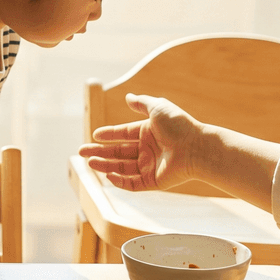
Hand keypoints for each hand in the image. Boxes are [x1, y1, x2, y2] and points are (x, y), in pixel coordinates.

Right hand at [77, 94, 204, 190]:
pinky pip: (132, 183)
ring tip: (90, 163)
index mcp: (148, 133)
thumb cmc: (180, 125)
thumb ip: (142, 103)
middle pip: (118, 152)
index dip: (109, 135)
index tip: (95, 135)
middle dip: (100, 152)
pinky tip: (108, 175)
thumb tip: (128, 96)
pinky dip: (119, 181)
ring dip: (105, 165)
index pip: (123, 134)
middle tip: (82, 152)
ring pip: (121, 168)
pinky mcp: (153, 182)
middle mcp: (147, 150)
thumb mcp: (158, 108)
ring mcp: (150, 167)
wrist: (197, 147)